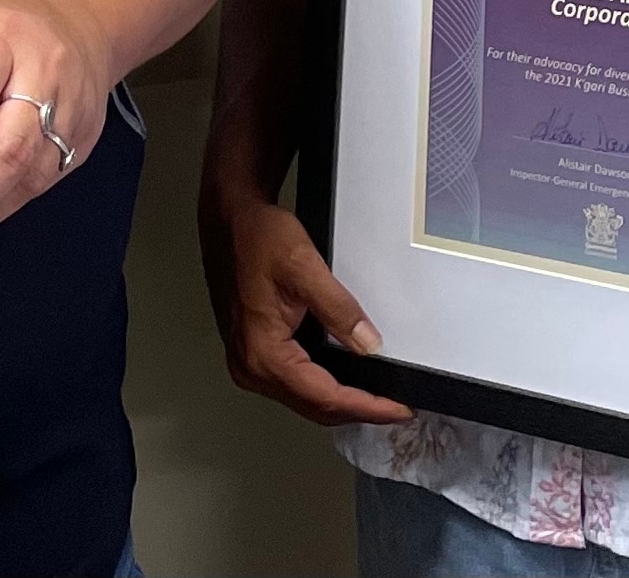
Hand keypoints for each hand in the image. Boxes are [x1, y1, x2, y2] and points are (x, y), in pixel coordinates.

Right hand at [198, 177, 410, 426]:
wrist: (229, 219)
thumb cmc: (258, 236)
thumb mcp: (304, 266)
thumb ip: (338, 309)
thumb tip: (369, 345)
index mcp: (262, 352)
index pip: (324, 396)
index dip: (366, 406)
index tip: (399, 409)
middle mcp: (251, 367)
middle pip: (314, 406)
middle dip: (358, 410)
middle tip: (397, 407)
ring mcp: (249, 363)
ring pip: (305, 399)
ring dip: (342, 401)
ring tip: (379, 397)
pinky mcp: (254, 353)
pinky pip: (295, 383)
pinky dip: (324, 386)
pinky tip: (347, 379)